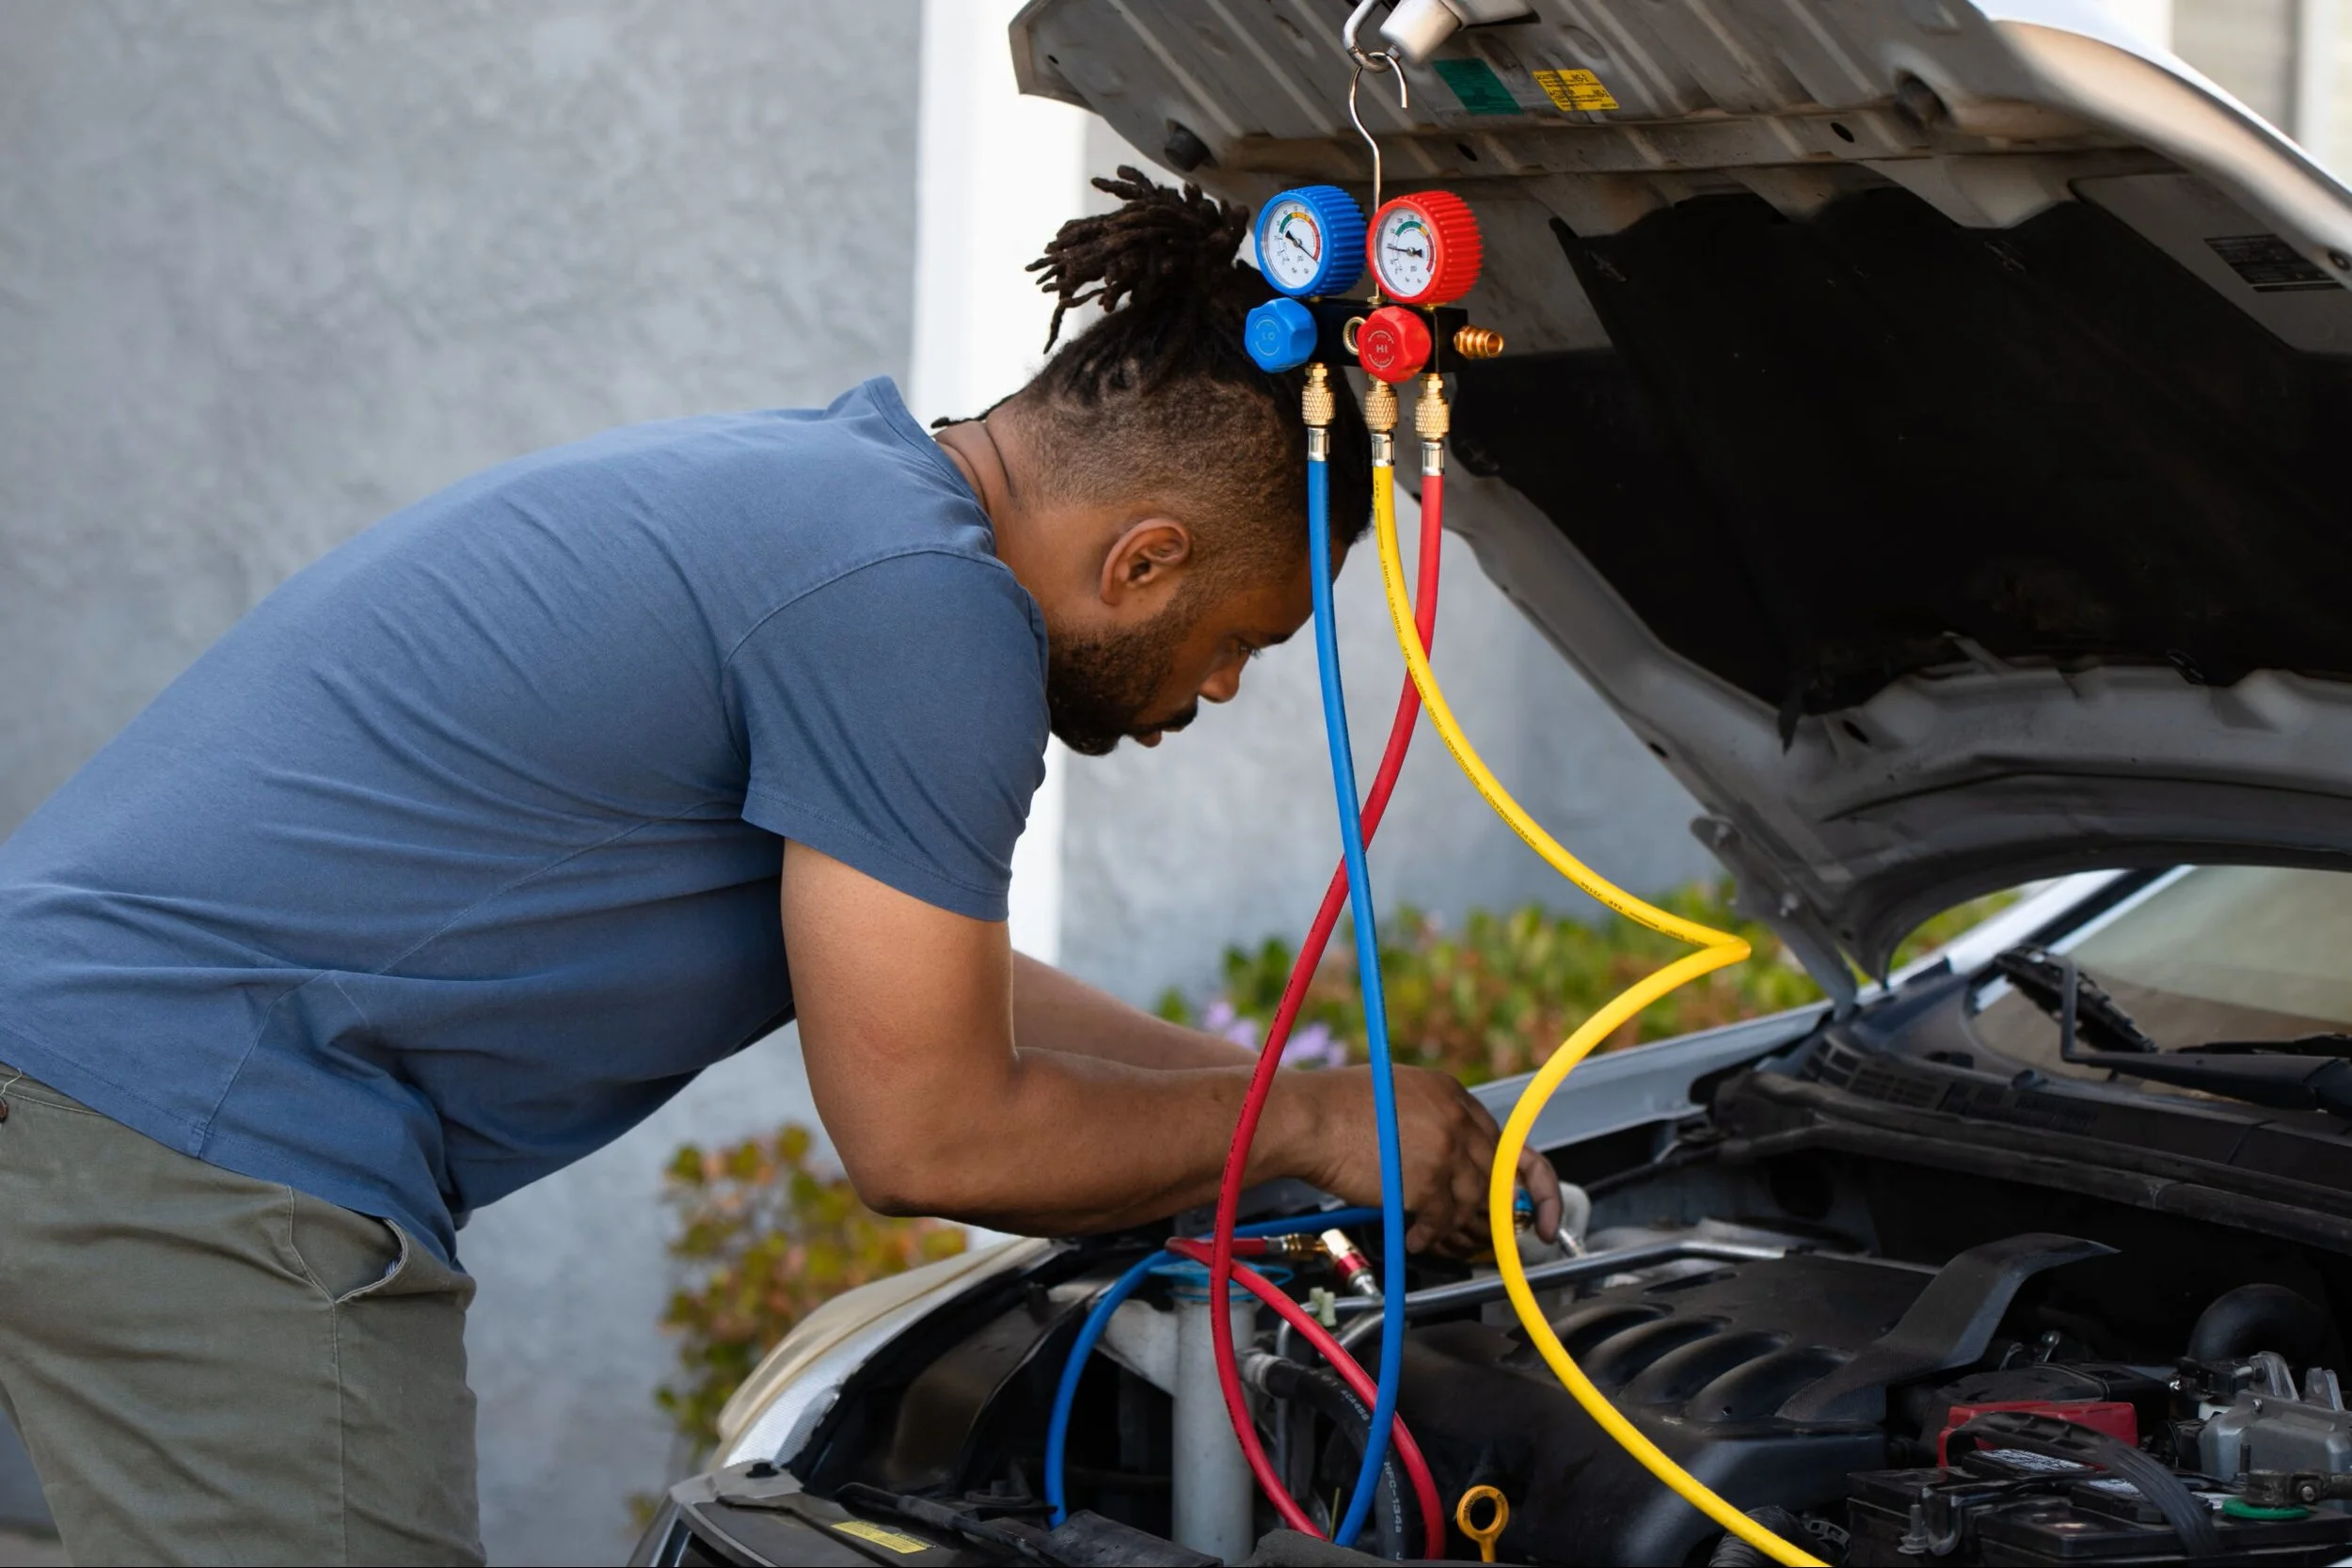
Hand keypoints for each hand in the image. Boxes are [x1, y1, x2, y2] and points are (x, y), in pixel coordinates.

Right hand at [1287, 1066, 1562, 1256]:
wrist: (1307, 1119)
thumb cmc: (1336, 1109)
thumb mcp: (1399, 1097)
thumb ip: (1435, 1123)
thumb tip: (1456, 1166)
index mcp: (1451, 1093)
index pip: (1506, 1142)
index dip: (1522, 1182)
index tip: (1530, 1207)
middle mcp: (1456, 1118)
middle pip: (1497, 1176)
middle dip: (1498, 1215)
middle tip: (1494, 1240)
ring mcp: (1445, 1149)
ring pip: (1472, 1204)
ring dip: (1456, 1229)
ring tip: (1439, 1240)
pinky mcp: (1427, 1181)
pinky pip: (1443, 1221)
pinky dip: (1431, 1237)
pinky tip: (1416, 1239)